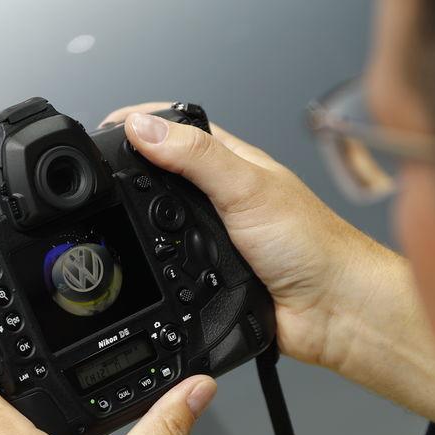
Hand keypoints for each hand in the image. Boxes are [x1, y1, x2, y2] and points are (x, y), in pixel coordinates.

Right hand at [100, 103, 383, 369]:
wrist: (331, 311)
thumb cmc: (313, 245)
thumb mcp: (247, 189)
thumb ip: (196, 157)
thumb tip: (146, 128)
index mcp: (230, 162)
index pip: (176, 128)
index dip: (140, 123)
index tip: (105, 129)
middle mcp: (220, 195)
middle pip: (160, 173)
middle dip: (130, 173)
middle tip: (103, 178)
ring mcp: (212, 234)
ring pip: (160, 221)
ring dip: (139, 221)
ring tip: (118, 216)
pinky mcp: (207, 271)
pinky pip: (168, 262)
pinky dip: (153, 262)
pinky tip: (146, 261)